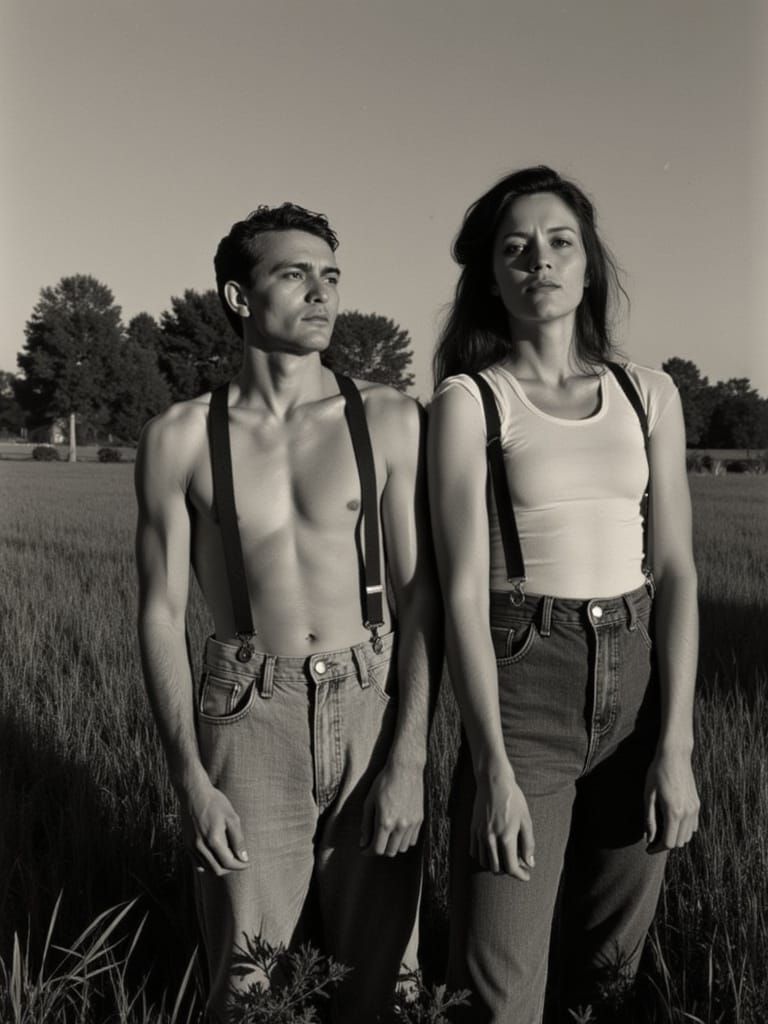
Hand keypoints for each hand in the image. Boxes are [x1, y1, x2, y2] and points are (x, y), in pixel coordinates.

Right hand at [181, 780, 249, 875]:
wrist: (194, 793)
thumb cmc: (215, 802)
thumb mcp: (232, 818)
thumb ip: (238, 840)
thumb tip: (244, 858)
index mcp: (213, 840)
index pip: (228, 863)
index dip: (240, 866)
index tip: (248, 863)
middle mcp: (200, 847)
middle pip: (217, 869)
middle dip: (231, 868)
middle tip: (240, 861)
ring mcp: (191, 847)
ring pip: (207, 869)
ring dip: (220, 866)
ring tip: (230, 857)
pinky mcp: (187, 844)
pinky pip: (197, 863)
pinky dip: (208, 864)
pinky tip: (216, 855)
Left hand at [360, 762, 423, 856]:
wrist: (405, 768)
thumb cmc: (384, 782)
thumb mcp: (369, 801)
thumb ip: (366, 824)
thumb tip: (363, 842)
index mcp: (385, 822)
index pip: (377, 849)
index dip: (368, 851)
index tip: (363, 849)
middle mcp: (400, 826)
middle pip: (390, 852)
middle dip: (379, 849)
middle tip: (373, 841)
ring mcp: (412, 823)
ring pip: (402, 848)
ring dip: (392, 845)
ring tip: (386, 836)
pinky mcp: (420, 819)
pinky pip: (412, 840)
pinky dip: (404, 840)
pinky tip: (397, 831)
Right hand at [471, 761, 533, 879]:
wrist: (493, 781)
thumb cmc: (513, 799)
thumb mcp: (526, 820)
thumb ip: (528, 843)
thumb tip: (530, 863)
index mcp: (506, 838)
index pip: (512, 867)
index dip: (520, 875)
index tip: (526, 876)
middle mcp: (490, 839)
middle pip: (497, 868)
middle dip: (508, 870)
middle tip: (518, 864)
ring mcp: (479, 834)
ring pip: (484, 862)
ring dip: (495, 865)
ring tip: (505, 858)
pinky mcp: (472, 829)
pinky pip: (474, 852)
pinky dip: (482, 857)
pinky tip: (491, 851)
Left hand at [644, 748, 699, 852]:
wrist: (675, 755)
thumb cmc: (657, 772)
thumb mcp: (648, 795)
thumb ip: (649, 819)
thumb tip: (649, 838)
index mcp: (674, 812)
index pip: (668, 842)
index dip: (657, 849)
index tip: (647, 849)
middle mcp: (688, 813)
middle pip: (679, 842)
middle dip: (665, 844)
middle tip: (652, 841)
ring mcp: (695, 808)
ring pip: (688, 836)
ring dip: (675, 837)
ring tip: (661, 832)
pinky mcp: (697, 804)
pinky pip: (693, 826)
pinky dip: (684, 830)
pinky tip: (672, 824)